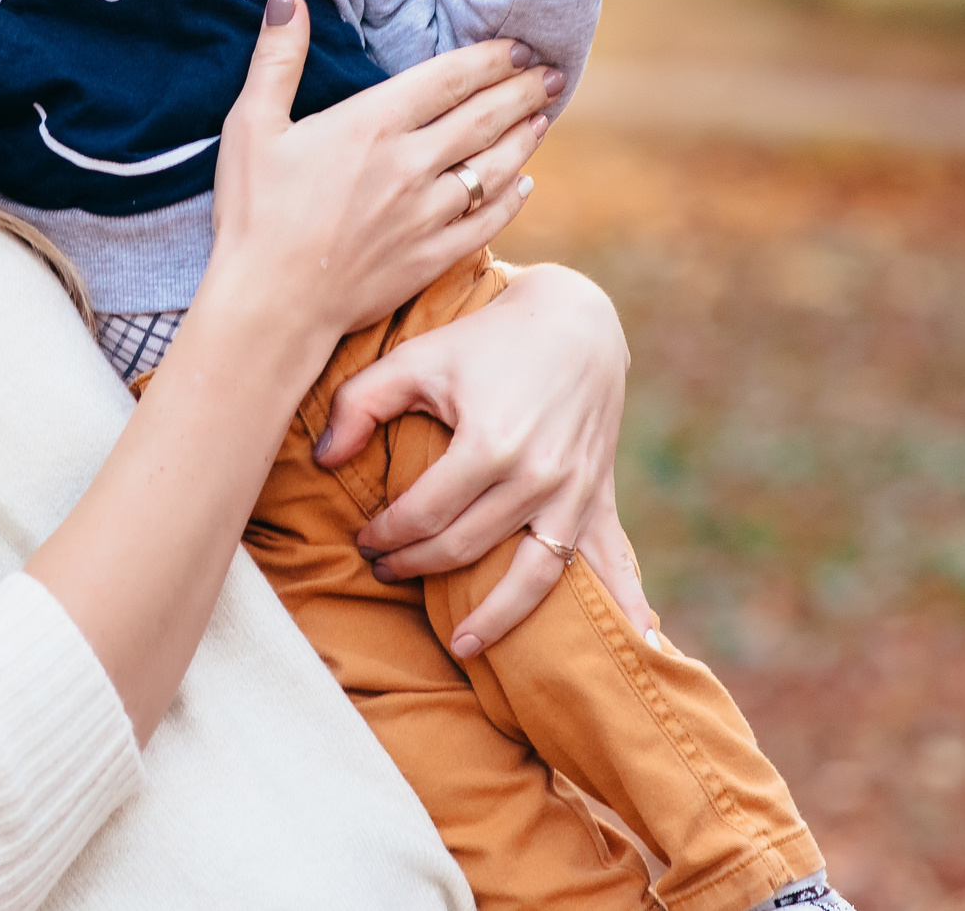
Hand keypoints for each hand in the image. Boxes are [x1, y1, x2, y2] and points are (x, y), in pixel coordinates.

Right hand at [202, 0, 559, 345]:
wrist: (271, 304)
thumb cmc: (254, 213)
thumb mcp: (251, 125)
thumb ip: (276, 59)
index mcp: (371, 125)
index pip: (448, 79)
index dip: (489, 60)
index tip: (518, 47)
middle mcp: (410, 165)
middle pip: (483, 118)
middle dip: (522, 92)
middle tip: (551, 74)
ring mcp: (427, 215)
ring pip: (494, 167)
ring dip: (523, 139)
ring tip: (544, 118)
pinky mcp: (431, 257)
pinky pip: (486, 221)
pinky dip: (511, 200)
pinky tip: (523, 185)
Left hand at [315, 263, 656, 654]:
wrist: (573, 321)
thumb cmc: (484, 340)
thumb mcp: (416, 358)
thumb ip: (359, 404)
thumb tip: (322, 459)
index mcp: (489, 445)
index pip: (423, 516)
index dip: (386, 535)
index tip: (365, 540)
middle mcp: (536, 477)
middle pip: (465, 549)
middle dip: (416, 566)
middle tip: (385, 571)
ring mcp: (574, 492)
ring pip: (532, 578)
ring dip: (495, 618)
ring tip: (460, 644)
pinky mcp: (599, 496)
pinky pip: (611, 562)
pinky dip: (627, 605)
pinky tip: (643, 644)